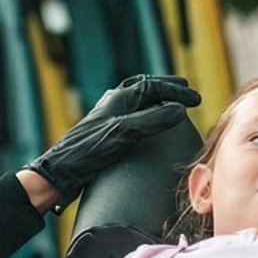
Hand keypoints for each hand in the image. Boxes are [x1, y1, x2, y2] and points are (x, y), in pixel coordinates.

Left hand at [26, 74, 200, 210]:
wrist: (60, 170)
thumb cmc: (89, 151)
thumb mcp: (124, 133)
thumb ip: (153, 120)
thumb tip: (179, 110)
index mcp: (119, 98)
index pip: (154, 86)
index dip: (177, 92)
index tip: (196, 100)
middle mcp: (114, 102)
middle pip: (145, 87)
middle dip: (168, 88)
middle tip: (186, 91)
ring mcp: (109, 116)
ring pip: (138, 99)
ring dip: (157, 98)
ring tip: (172, 103)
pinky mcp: (106, 131)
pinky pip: (132, 113)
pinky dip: (147, 112)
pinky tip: (149, 123)